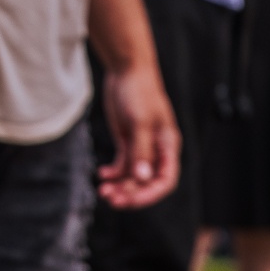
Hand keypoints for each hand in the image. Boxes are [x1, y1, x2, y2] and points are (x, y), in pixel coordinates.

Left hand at [97, 59, 179, 208]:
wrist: (126, 70)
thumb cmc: (139, 91)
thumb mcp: (140, 121)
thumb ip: (142, 150)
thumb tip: (142, 178)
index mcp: (168, 146)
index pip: (165, 180)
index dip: (150, 194)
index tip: (131, 200)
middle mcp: (157, 150)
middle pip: (147, 182)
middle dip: (131, 193)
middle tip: (111, 199)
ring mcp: (142, 146)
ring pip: (132, 176)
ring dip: (119, 185)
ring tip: (103, 191)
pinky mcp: (128, 141)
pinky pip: (122, 165)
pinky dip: (113, 173)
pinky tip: (102, 175)